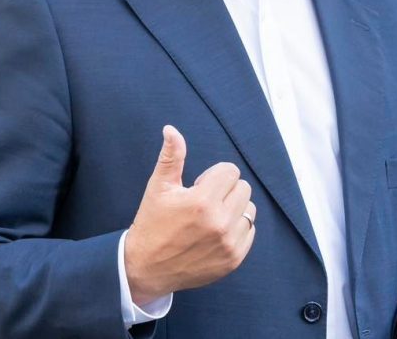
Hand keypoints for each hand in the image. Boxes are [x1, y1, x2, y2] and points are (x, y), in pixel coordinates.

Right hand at [124, 125, 256, 304]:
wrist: (147, 267)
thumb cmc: (152, 223)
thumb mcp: (158, 187)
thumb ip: (171, 156)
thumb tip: (171, 129)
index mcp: (202, 201)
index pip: (230, 171)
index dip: (213, 175)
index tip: (198, 187)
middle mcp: (220, 223)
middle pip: (243, 188)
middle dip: (225, 190)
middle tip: (204, 202)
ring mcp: (229, 243)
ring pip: (249, 210)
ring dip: (234, 209)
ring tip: (211, 217)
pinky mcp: (233, 259)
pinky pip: (250, 232)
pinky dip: (237, 229)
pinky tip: (216, 233)